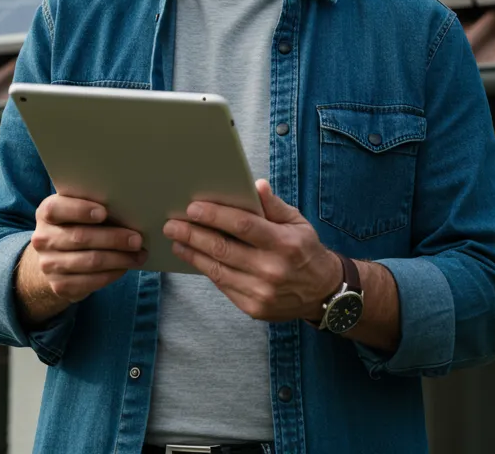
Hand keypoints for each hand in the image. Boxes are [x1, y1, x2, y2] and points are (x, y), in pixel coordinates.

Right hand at [27, 194, 146, 303]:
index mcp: (47, 213)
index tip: (103, 212)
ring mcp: (48, 265)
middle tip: (137, 239)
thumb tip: (129, 208)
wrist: (57, 258)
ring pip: (89, 261)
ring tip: (139, 255)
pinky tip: (125, 267)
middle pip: (80, 237)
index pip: (56, 209)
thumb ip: (95, 205)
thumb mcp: (79, 210)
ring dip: (118, 259)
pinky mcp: (59, 286)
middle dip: (113, 238)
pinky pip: (89, 282)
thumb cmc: (78, 225)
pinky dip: (111, 274)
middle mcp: (43, 239)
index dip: (79, 210)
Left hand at [163, 179, 341, 321]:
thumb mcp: (298, 222)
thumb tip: (255, 185)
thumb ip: (274, 205)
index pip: (243, 226)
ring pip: (218, 270)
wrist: (322, 293)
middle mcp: (272, 269)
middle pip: (223, 249)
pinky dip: (206, 270)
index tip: (193, 207)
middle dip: (193, 234)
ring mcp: (261, 292)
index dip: (215, 215)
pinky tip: (195, 258)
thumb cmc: (306, 250)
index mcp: (284, 243)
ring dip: (193, 254)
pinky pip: (223, 286)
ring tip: (176, 241)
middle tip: (172, 224)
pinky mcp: (253, 308)